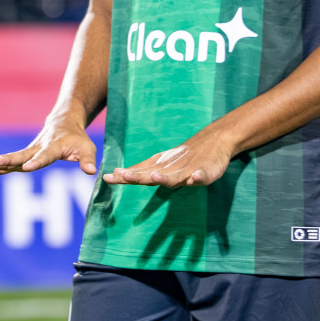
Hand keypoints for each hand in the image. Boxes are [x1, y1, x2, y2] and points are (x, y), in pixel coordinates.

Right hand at [0, 117, 95, 177]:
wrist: (62, 122)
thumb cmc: (76, 138)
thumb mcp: (86, 147)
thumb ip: (87, 159)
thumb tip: (91, 172)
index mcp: (53, 147)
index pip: (44, 156)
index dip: (36, 162)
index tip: (26, 167)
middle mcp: (36, 149)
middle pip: (18, 156)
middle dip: (4, 161)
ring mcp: (27, 153)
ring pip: (8, 161)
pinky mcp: (22, 157)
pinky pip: (6, 165)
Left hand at [104, 130, 233, 188]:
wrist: (212, 141)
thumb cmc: (183, 157)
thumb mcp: (161, 164)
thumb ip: (141, 170)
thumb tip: (117, 172)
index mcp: (159, 167)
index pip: (138, 173)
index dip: (124, 177)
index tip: (107, 177)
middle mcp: (170, 168)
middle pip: (151, 174)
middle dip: (138, 176)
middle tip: (123, 175)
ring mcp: (188, 170)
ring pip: (175, 176)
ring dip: (165, 177)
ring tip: (155, 177)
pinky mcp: (205, 171)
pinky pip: (202, 175)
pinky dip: (198, 176)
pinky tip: (194, 179)